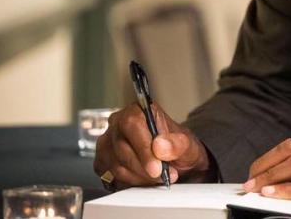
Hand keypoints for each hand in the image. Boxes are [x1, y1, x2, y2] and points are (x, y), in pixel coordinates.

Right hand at [94, 102, 214, 187]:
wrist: (174, 162)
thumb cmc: (178, 148)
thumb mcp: (188, 145)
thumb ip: (177, 144)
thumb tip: (160, 145)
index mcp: (139, 110)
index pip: (133, 124)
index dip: (144, 147)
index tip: (157, 167)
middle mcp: (119, 122)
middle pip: (122, 147)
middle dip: (144, 167)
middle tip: (162, 176)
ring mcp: (108, 142)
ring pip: (116, 164)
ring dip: (139, 176)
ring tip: (158, 178)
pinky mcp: (103, 160)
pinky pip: (111, 175)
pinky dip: (131, 181)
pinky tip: (145, 179)